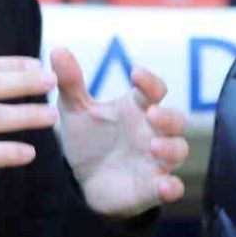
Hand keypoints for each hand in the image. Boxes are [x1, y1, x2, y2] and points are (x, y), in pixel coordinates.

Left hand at [50, 48, 189, 218]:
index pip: (153, 90)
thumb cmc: (88, 138)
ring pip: (178, 150)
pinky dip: (172, 187)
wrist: (83, 180)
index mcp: (136, 108)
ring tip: (154, 147)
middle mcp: (152, 132)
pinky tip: (166, 186)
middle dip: (168, 117)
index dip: (149, 81)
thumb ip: (70, 82)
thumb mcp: (74, 110)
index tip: (135, 73)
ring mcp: (155, 160)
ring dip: (171, 147)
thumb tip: (57, 49)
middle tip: (152, 114)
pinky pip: (171, 186)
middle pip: (175, 120)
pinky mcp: (151, 187)